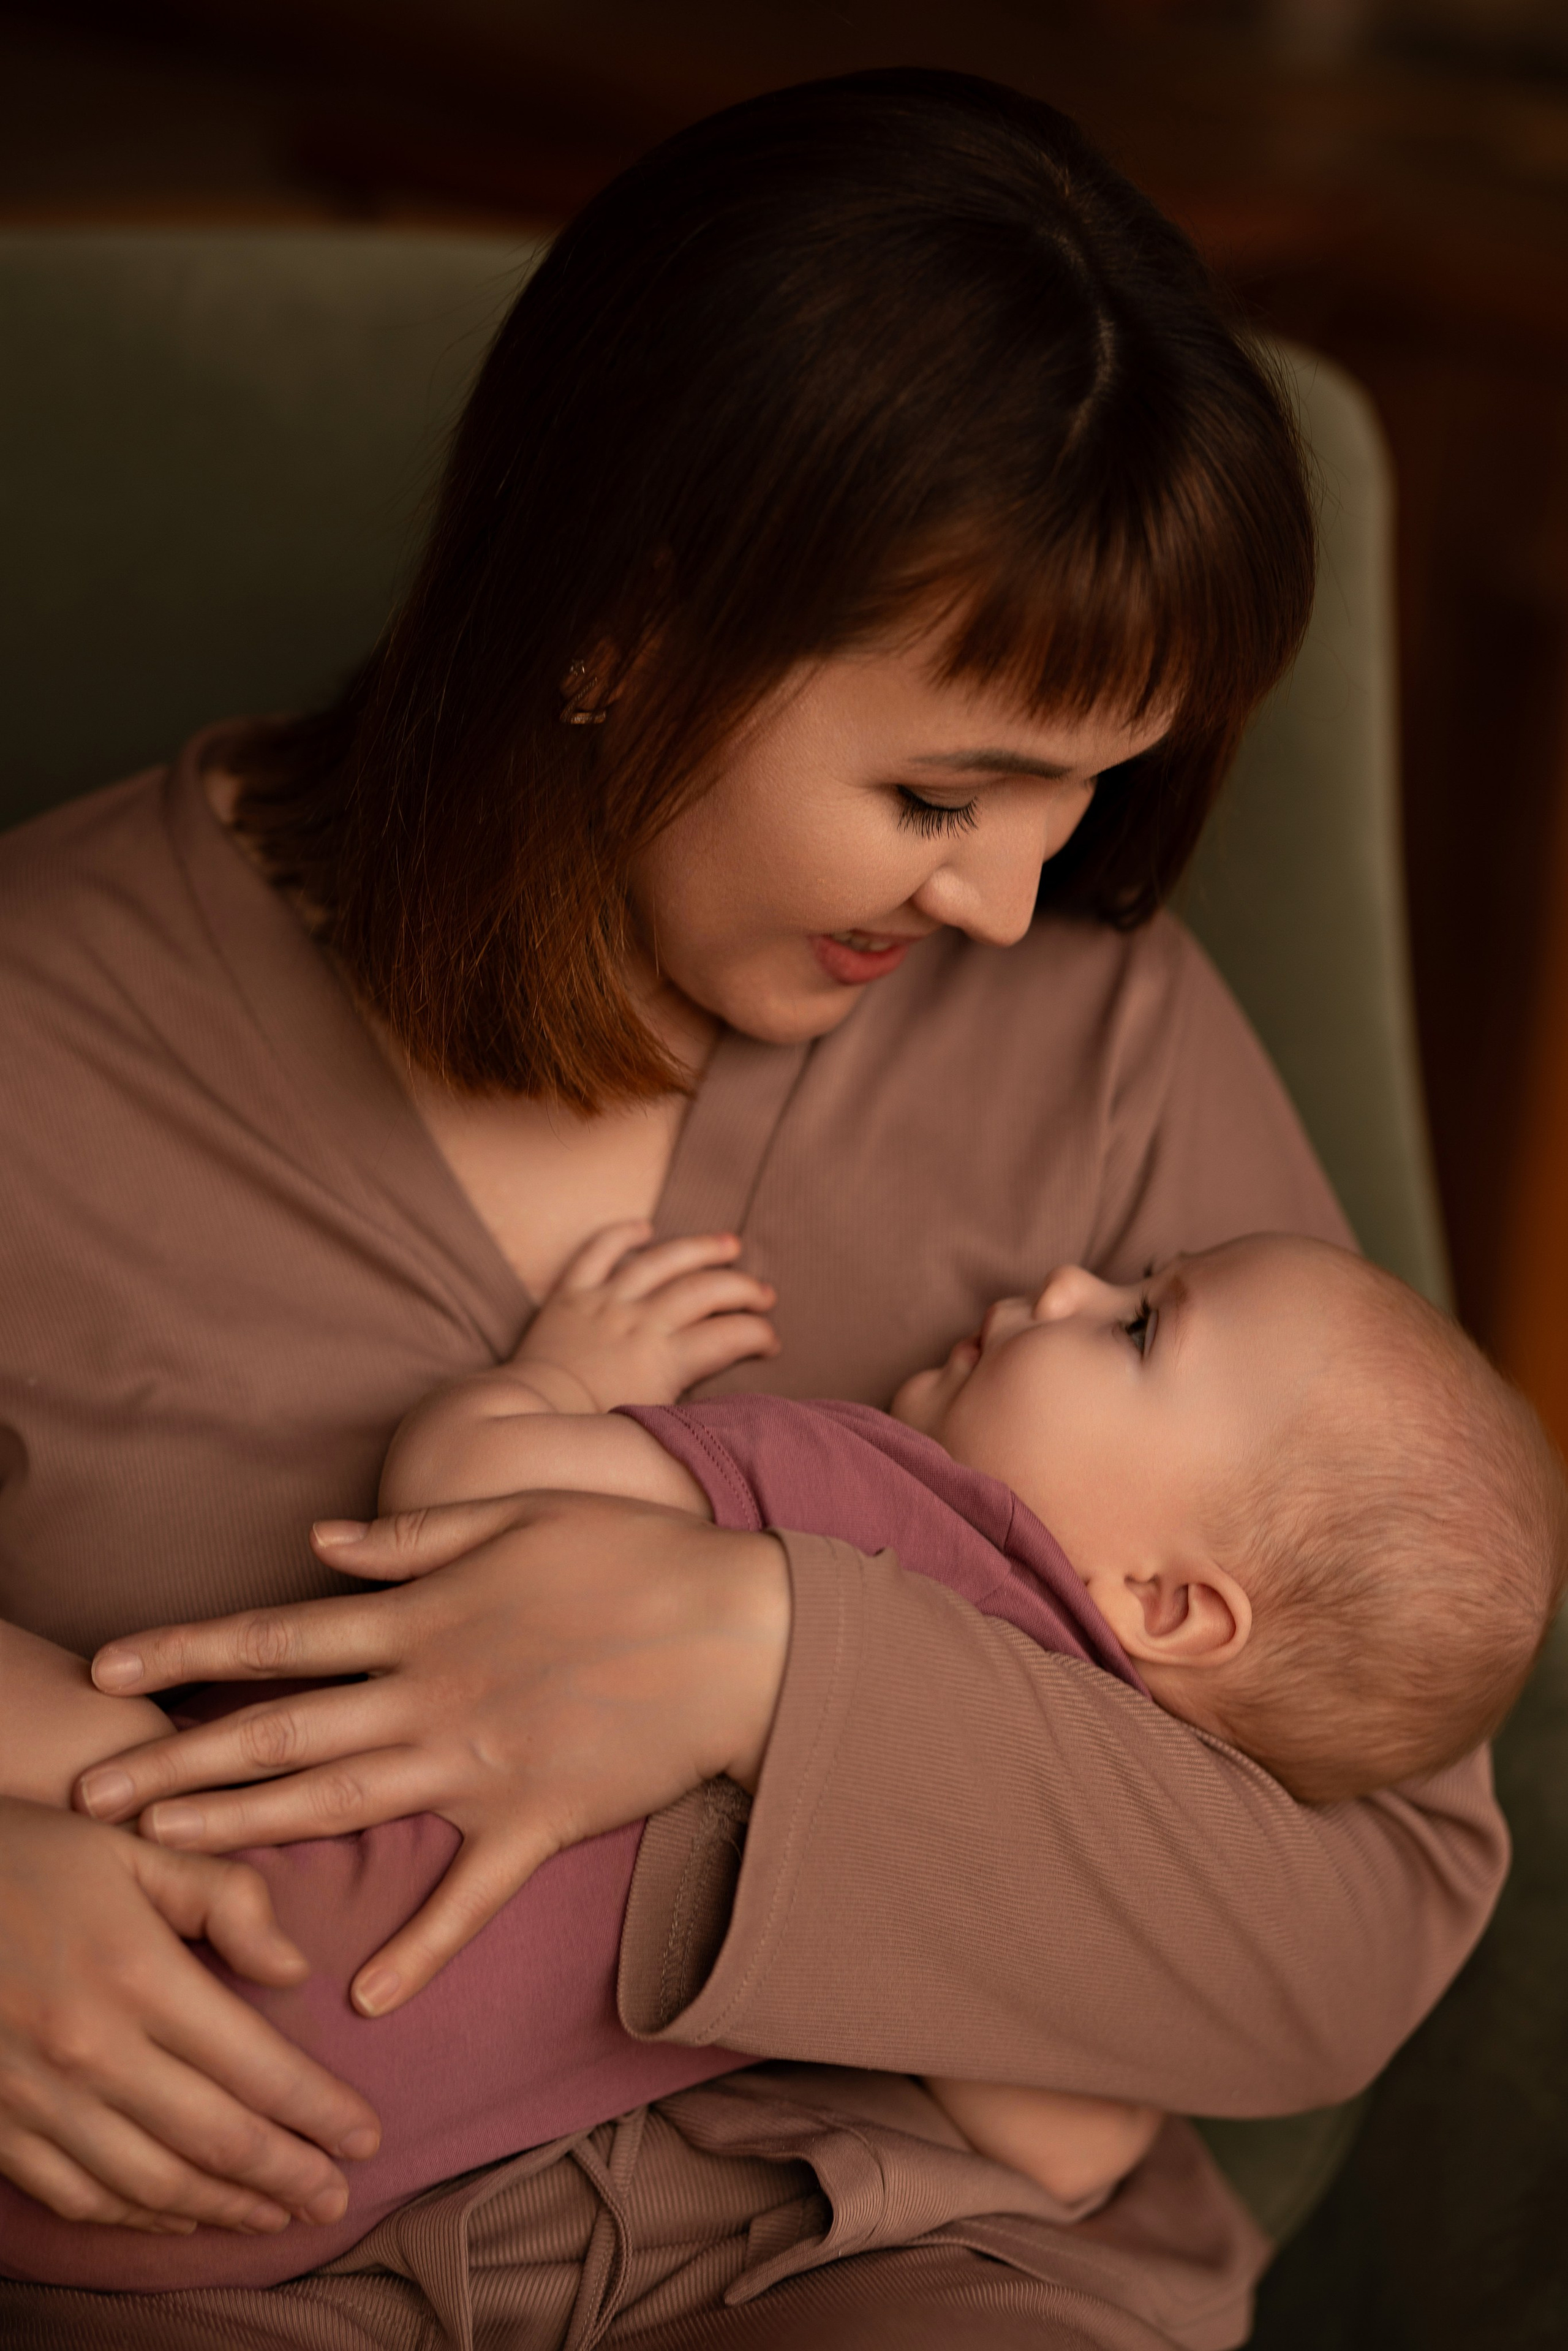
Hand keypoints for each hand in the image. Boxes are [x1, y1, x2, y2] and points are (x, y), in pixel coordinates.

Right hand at [0, 1799, 378, 2233]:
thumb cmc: (32, 1856)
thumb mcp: (137, 1848)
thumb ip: (226, 1898)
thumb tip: (296, 1968)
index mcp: (139, 1977)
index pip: (257, 2068)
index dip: (319, 2112)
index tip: (366, 2137)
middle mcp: (91, 2051)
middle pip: (216, 2140)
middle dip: (289, 2176)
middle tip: (338, 2199)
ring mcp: (38, 2099)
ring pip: (152, 2184)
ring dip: (224, 2207)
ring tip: (277, 2215)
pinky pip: (80, 2196)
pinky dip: (139, 2217)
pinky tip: (181, 2214)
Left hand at [76, 1493, 789, 2018]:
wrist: (741, 1628)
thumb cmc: (636, 1554)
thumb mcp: (521, 1515)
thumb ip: (414, 1536)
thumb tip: (316, 1544)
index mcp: (424, 1618)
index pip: (279, 1638)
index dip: (188, 1651)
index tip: (110, 1666)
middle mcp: (433, 1694)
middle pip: (282, 1731)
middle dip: (178, 1761)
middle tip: (93, 1794)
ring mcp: (482, 1764)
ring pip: (343, 1805)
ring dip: (249, 1830)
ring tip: (169, 1854)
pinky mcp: (539, 1821)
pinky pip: (469, 1896)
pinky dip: (419, 1948)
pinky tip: (364, 1995)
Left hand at [512, 1221, 778, 1409]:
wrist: (529, 1419)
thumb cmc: (592, 1432)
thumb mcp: (655, 1423)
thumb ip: (692, 1404)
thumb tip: (731, 1402)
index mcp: (665, 1360)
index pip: (730, 1336)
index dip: (759, 1335)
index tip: (770, 1341)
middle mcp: (639, 1322)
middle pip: (705, 1290)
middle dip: (743, 1289)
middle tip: (765, 1294)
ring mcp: (605, 1302)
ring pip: (661, 1260)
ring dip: (700, 1249)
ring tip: (729, 1244)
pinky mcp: (572, 1293)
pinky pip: (599, 1251)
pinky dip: (623, 1234)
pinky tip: (645, 1228)